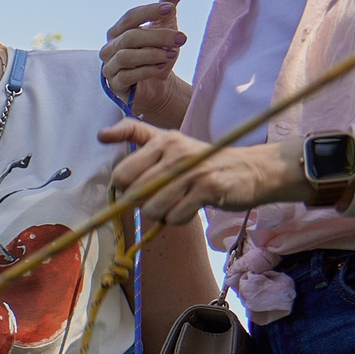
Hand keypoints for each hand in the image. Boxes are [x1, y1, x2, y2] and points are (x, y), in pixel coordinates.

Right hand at [103, 0, 192, 130]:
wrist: (158, 85)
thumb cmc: (157, 51)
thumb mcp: (166, 23)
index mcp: (119, 30)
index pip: (130, 17)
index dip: (149, 11)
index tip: (171, 8)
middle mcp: (110, 47)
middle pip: (130, 36)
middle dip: (158, 36)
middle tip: (182, 38)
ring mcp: (110, 67)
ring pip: (126, 56)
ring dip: (153, 54)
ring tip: (173, 54)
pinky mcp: (115, 86)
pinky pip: (126, 76)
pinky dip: (146, 70)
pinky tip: (161, 68)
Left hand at [103, 118, 308, 224]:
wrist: (253, 170)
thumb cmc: (203, 161)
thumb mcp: (170, 142)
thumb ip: (136, 134)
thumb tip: (101, 134)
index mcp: (162, 140)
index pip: (121, 175)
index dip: (127, 189)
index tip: (143, 186)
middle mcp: (176, 152)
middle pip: (135, 195)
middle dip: (144, 204)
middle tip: (165, 195)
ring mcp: (193, 171)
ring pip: (153, 209)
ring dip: (164, 213)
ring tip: (180, 200)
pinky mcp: (209, 189)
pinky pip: (175, 217)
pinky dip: (180, 219)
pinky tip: (193, 206)